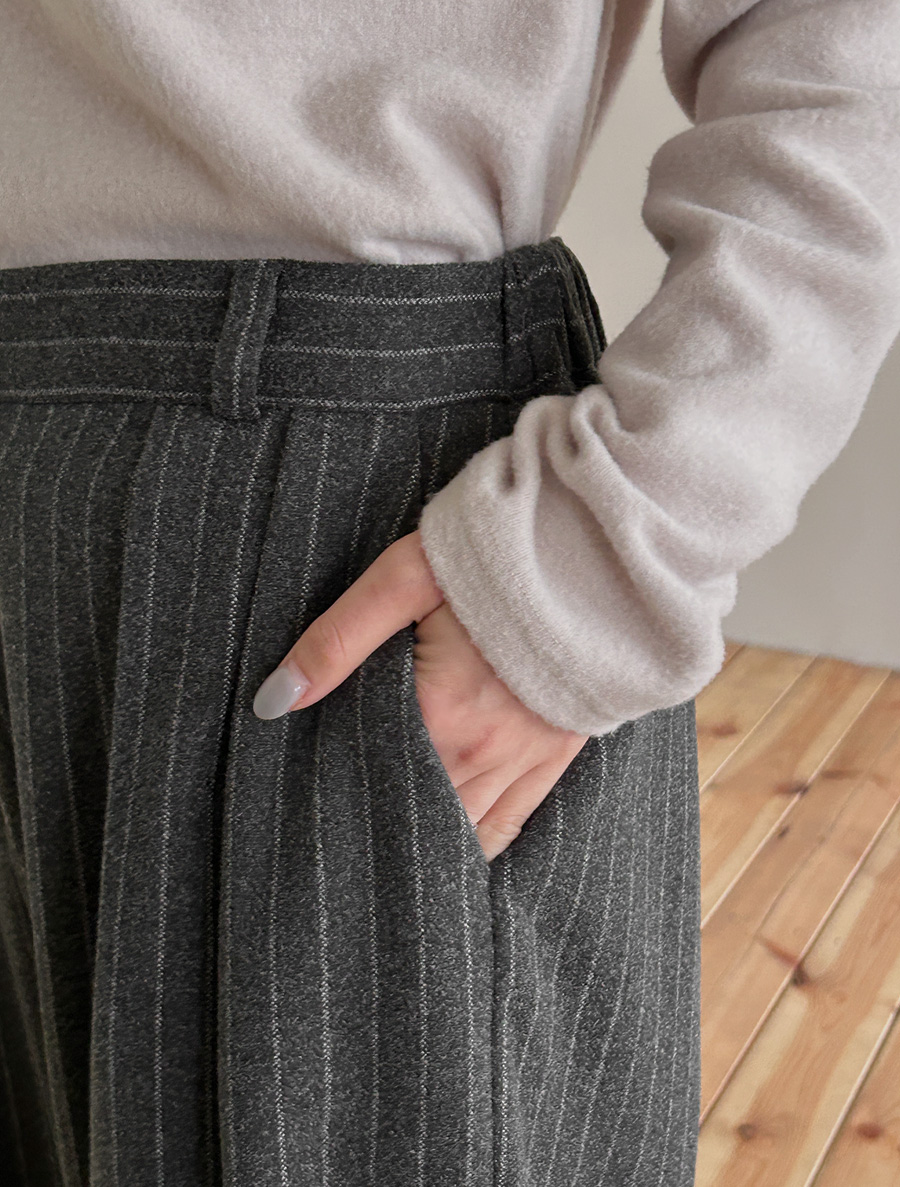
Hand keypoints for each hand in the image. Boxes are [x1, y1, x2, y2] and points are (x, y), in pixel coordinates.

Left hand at [252, 529, 589, 860]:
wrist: (598, 551)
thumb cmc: (497, 557)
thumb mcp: (405, 577)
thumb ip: (338, 639)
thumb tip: (275, 700)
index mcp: (440, 713)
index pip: (368, 781)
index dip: (334, 796)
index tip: (307, 810)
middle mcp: (482, 752)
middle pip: (412, 815)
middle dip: (372, 827)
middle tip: (334, 846)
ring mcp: (524, 760)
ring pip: (460, 831)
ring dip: (421, 847)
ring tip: (381, 860)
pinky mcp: (555, 755)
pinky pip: (510, 823)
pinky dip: (477, 843)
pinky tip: (450, 855)